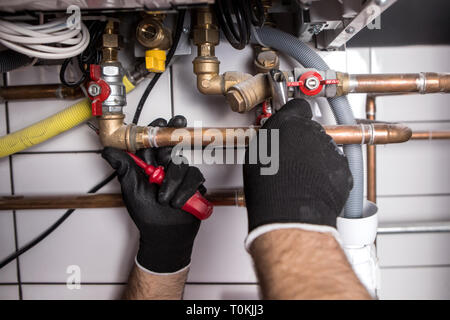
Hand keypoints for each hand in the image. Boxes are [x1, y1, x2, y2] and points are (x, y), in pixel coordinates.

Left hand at [102, 116, 205, 272]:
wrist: (165, 234)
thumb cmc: (145, 214)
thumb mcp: (130, 188)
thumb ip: (123, 166)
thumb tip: (107, 150)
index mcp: (147, 164)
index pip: (152, 141)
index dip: (157, 129)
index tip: (162, 120)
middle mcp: (164, 166)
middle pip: (171, 144)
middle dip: (174, 135)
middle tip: (177, 123)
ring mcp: (179, 174)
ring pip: (181, 163)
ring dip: (173, 181)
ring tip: (164, 198)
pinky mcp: (193, 183)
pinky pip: (193, 177)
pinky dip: (185, 190)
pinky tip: (177, 201)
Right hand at [243, 99, 352, 243]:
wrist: (290, 212)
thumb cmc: (268, 186)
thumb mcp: (256, 154)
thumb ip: (269, 139)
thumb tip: (271, 140)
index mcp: (289, 123)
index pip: (298, 106)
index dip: (295, 114)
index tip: (294, 118)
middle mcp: (313, 132)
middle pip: (312, 130)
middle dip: (304, 141)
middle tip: (291, 158)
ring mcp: (331, 150)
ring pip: (325, 149)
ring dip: (316, 159)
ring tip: (301, 178)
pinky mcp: (343, 168)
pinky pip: (335, 167)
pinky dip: (327, 175)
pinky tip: (313, 186)